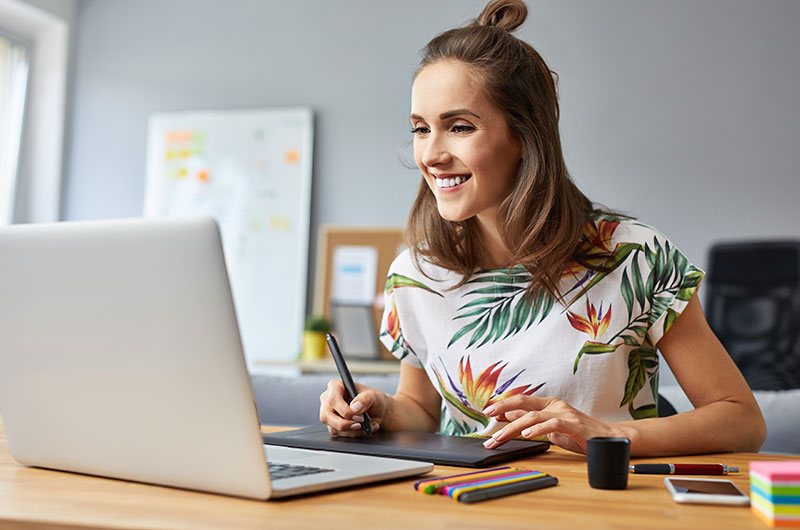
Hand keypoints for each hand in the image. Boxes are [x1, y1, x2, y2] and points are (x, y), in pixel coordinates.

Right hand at [319, 379, 385, 436]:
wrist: (378, 411)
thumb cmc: (373, 399)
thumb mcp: (373, 396)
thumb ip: (365, 399)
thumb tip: (355, 407)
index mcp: (335, 386)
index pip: (333, 400)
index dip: (345, 410)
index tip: (359, 416)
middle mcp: (328, 400)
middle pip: (326, 416)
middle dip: (345, 424)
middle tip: (360, 425)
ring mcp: (329, 414)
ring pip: (333, 427)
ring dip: (352, 430)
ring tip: (367, 425)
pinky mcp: (333, 425)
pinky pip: (339, 434)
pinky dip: (354, 434)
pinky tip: (364, 429)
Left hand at [481, 395, 624, 453]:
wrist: (609, 439)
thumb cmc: (579, 434)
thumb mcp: (550, 427)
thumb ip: (532, 420)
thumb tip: (509, 415)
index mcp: (549, 404)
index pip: (522, 401)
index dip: (504, 404)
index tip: (488, 411)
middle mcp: (555, 405)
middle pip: (524, 402)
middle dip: (503, 407)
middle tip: (487, 415)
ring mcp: (564, 413)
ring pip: (533, 416)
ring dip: (514, 427)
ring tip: (499, 437)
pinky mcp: (573, 425)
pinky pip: (552, 424)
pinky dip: (538, 429)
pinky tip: (528, 435)